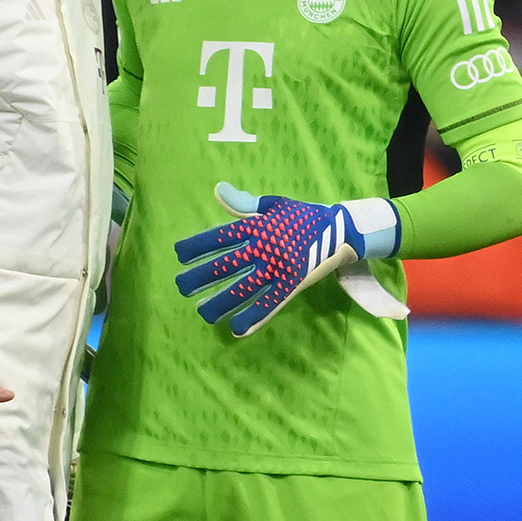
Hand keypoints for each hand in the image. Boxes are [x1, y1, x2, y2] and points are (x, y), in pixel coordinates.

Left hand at [174, 182, 399, 335]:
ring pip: (245, 288)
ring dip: (222, 302)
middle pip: (227, 265)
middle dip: (202, 277)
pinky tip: (237, 329)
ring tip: (202, 313)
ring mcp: (279, 268)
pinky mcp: (293, 284)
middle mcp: (265, 248)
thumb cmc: (303, 216)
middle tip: (181, 287)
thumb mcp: (275, 205)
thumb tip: (219, 191)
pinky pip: (270, 304)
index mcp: (259, 226)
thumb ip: (245, 204)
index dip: (199, 246)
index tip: (179, 254)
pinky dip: (254, 317)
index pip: (221, 237)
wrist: (342, 228)